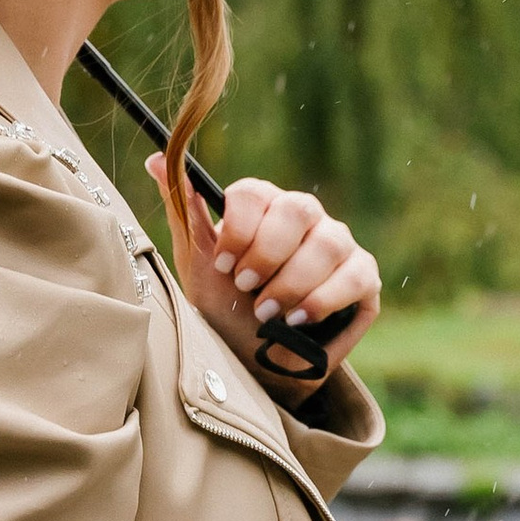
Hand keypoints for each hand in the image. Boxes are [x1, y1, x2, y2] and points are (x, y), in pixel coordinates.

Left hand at [149, 158, 381, 380]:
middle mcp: (305, 216)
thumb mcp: (198, 265)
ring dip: (293, 282)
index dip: (239, 229)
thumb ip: (184, 212)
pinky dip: (323, 299)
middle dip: (267, 254)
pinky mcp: (363, 276)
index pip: (255, 192)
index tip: (224, 266)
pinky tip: (299, 319)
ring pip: (327, 243)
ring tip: (268, 313)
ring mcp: (338, 243)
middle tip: (246, 287)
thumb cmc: (226, 308)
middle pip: (297, 210)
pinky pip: (355, 275)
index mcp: (263, 206)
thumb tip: (156, 159)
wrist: (256, 361)